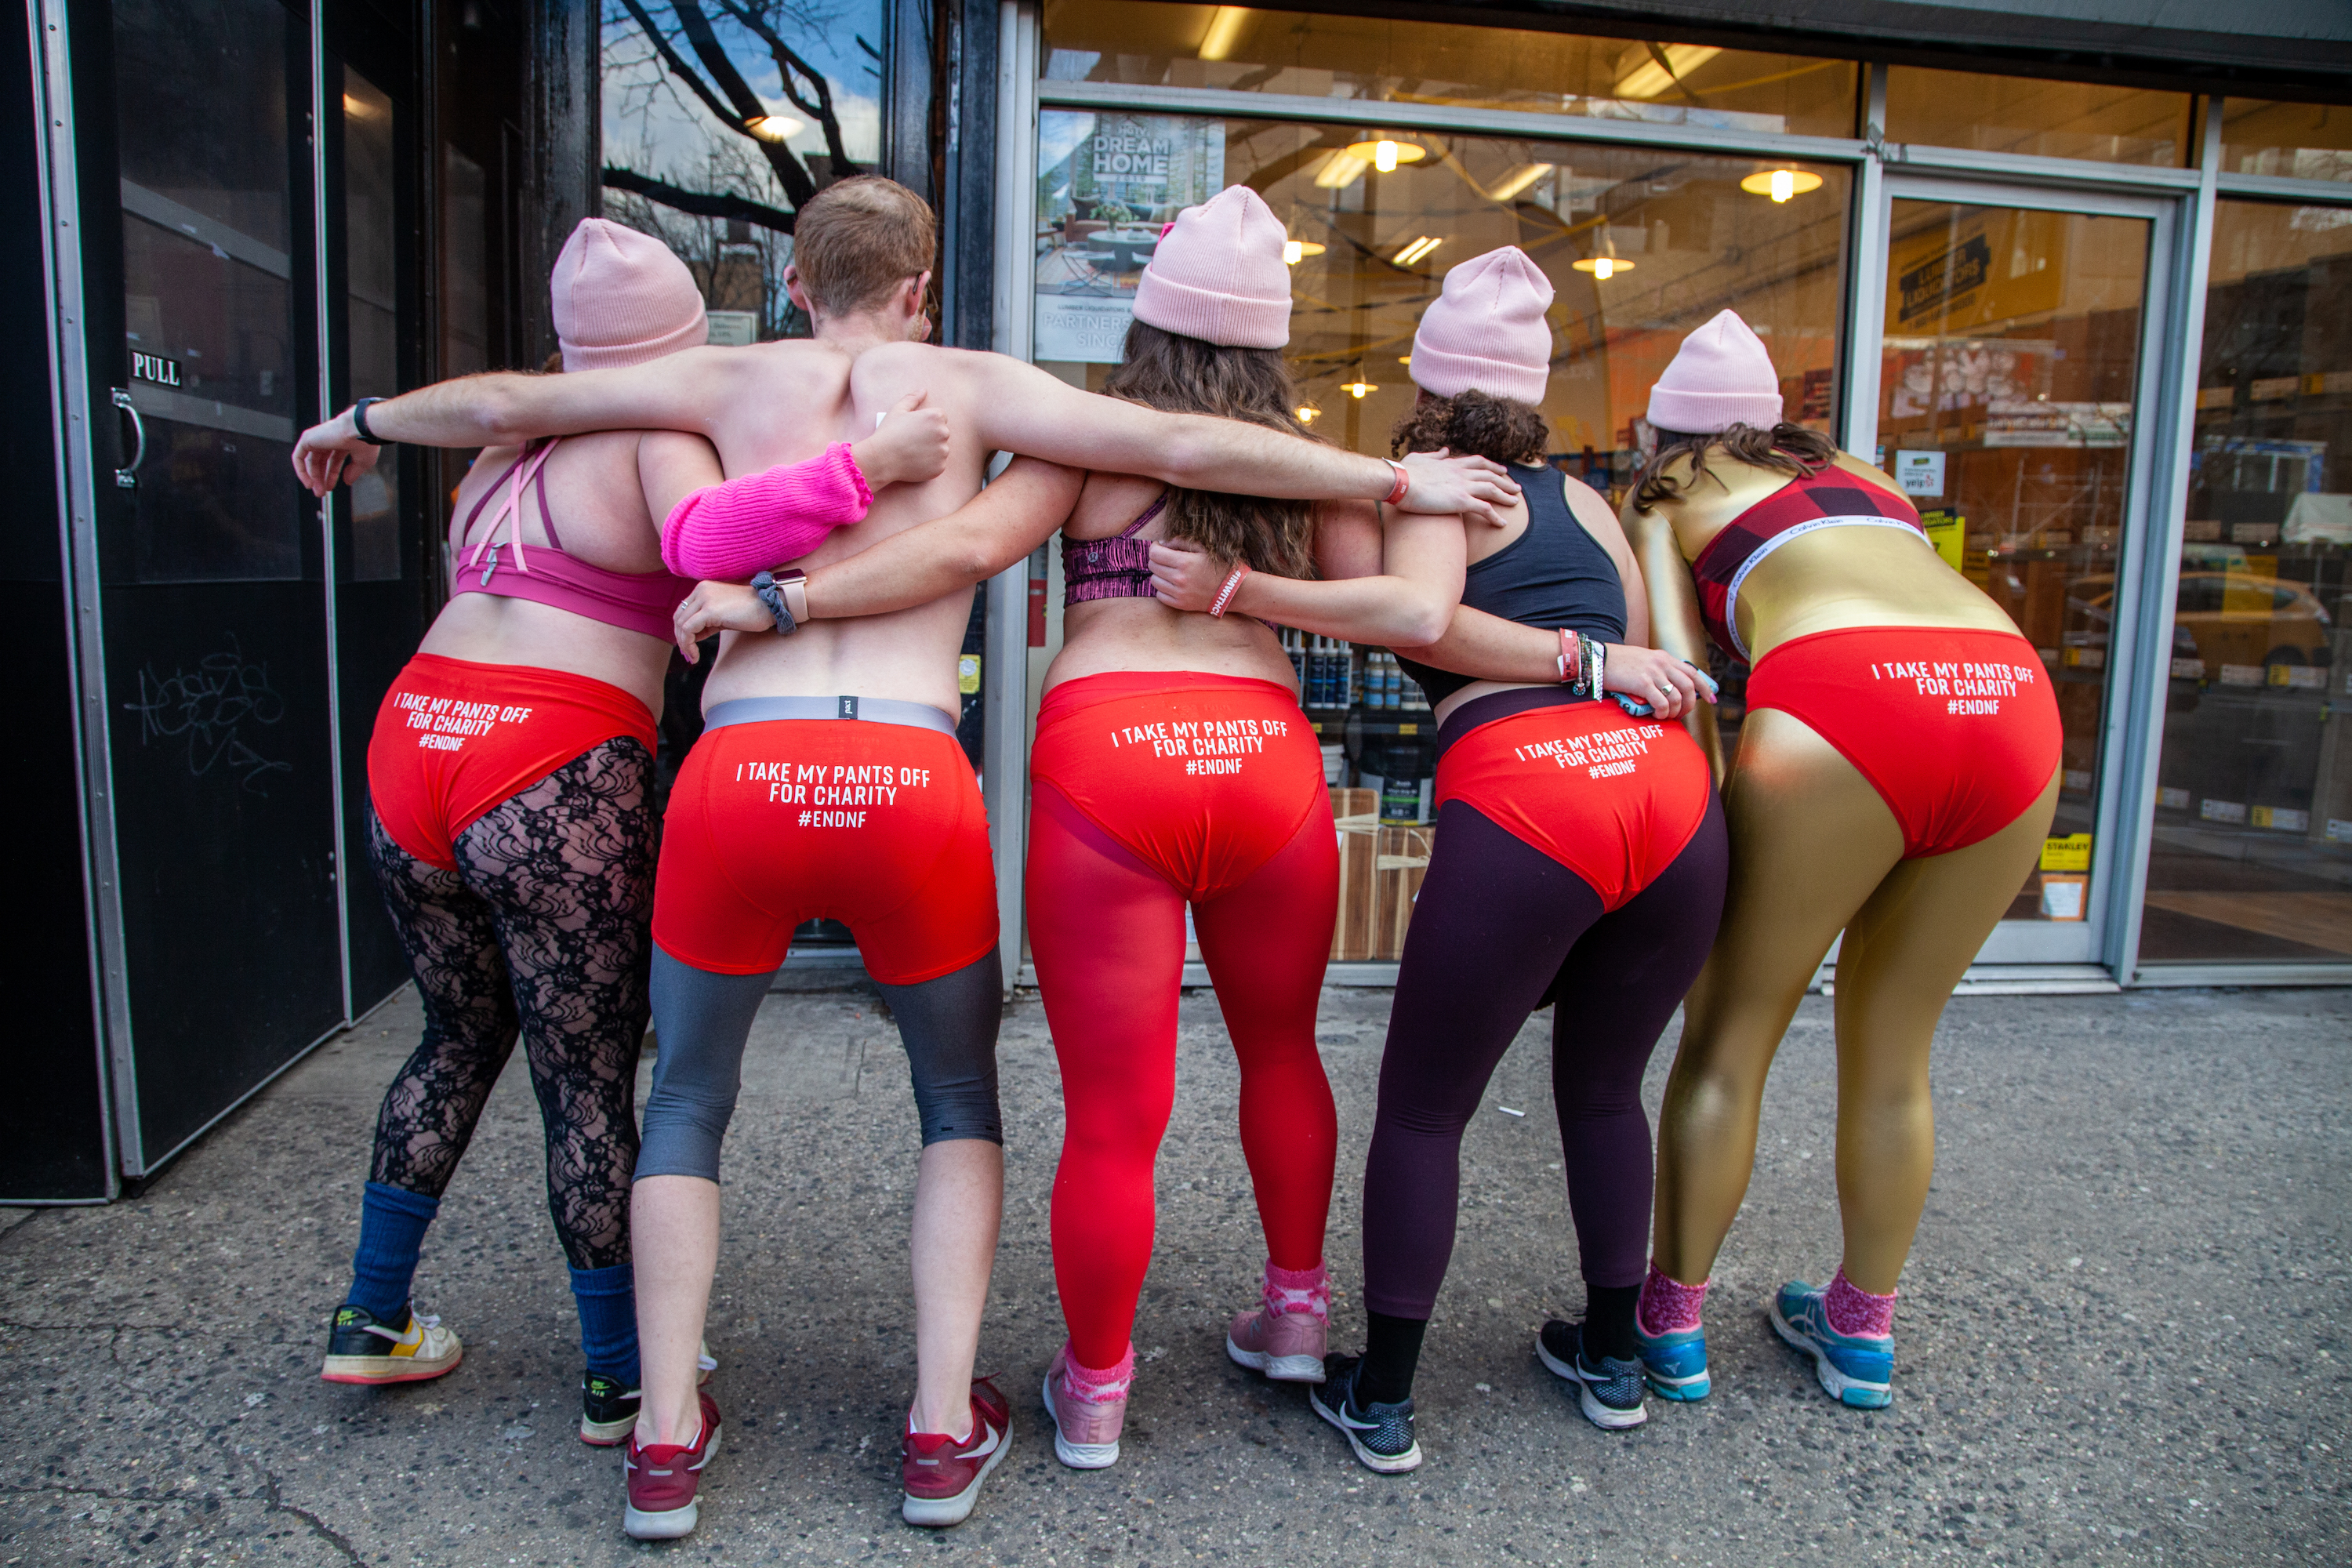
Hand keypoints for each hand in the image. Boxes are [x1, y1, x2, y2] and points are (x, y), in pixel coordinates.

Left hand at [290, 407, 381, 497]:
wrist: (360, 429)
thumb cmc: (365, 442)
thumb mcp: (362, 462)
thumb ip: (353, 472)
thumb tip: (347, 481)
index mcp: (343, 441)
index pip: (333, 460)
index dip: (331, 475)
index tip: (330, 487)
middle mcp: (329, 438)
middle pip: (320, 462)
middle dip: (320, 478)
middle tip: (321, 492)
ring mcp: (318, 437)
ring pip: (310, 461)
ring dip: (312, 478)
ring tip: (317, 491)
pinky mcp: (308, 438)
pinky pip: (299, 457)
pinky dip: (301, 470)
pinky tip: (308, 482)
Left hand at [672, 580, 774, 661]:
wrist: (769, 605)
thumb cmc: (750, 612)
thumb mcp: (723, 616)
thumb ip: (706, 622)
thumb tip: (691, 637)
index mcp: (703, 589)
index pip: (683, 611)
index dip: (681, 631)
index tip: (688, 647)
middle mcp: (701, 590)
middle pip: (678, 618)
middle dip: (680, 639)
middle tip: (688, 655)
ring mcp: (704, 598)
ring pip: (681, 625)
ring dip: (684, 644)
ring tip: (692, 657)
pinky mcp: (709, 610)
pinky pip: (688, 630)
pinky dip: (688, 645)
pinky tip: (695, 655)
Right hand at [851, 391, 950, 487]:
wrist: (882, 458)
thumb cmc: (889, 433)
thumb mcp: (898, 410)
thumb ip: (913, 398)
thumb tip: (923, 390)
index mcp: (935, 417)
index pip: (941, 416)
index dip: (927, 422)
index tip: (916, 428)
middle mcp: (943, 433)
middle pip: (942, 432)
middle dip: (932, 435)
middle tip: (914, 441)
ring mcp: (943, 451)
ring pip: (942, 449)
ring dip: (933, 450)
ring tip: (914, 452)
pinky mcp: (940, 467)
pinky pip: (939, 464)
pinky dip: (931, 464)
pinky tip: (916, 462)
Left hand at [1145, 538, 1233, 612]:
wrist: (1234, 591)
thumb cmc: (1221, 567)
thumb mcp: (1204, 548)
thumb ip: (1182, 542)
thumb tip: (1163, 543)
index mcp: (1184, 562)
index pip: (1155, 554)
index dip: (1154, 547)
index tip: (1159, 546)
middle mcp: (1179, 579)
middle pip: (1152, 566)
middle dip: (1157, 559)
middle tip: (1166, 558)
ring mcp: (1179, 593)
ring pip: (1154, 581)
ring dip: (1159, 574)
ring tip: (1169, 571)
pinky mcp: (1181, 605)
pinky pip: (1160, 596)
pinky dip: (1162, 589)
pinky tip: (1172, 584)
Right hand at [1395, 449, 1520, 525]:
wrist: (1399, 481)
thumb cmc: (1403, 472)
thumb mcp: (1419, 458)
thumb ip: (1434, 455)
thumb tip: (1444, 450)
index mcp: (1451, 463)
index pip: (1478, 462)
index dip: (1492, 467)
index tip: (1501, 471)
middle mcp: (1461, 472)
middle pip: (1490, 475)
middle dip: (1505, 481)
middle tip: (1516, 488)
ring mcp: (1463, 486)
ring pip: (1492, 489)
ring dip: (1506, 496)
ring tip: (1515, 503)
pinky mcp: (1461, 501)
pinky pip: (1485, 509)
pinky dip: (1496, 516)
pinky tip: (1502, 524)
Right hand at [1600, 643, 1717, 719]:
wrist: (1598, 659)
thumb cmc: (1618, 664)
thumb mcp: (1644, 661)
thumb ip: (1658, 670)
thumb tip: (1670, 689)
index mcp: (1664, 657)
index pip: (1692, 672)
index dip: (1705, 686)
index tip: (1711, 698)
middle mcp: (1662, 663)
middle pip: (1689, 686)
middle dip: (1690, 704)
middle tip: (1682, 714)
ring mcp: (1653, 673)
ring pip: (1678, 697)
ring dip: (1675, 711)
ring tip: (1666, 717)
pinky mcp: (1643, 683)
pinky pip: (1662, 702)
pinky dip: (1663, 712)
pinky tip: (1658, 715)